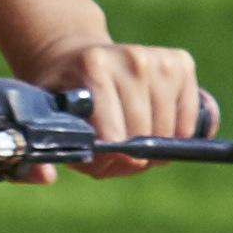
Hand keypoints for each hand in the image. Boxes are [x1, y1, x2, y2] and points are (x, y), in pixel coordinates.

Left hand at [23, 30, 209, 164]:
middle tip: (112, 149)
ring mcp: (159, 60)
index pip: (116, 135)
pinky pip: (190, 120)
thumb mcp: (42, 122)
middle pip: (145, 137)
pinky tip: (154, 126)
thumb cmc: (60, 98)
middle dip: (130, 156)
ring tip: (129, 136)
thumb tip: (56, 174)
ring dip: (152, 147)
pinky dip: (176, 134)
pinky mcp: (180, 63)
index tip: (98, 157)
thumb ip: (43, 154)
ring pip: (170, 132)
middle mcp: (131, 59)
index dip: (108, 158)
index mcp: (94, 68)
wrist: (75, 58)